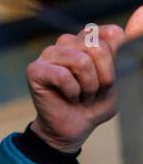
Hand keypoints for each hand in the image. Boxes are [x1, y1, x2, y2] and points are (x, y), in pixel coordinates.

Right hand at [27, 6, 142, 152]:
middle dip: (103, 78)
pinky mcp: (35, 69)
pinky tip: (67, 98)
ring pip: (81, 62)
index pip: (110, 34)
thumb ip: (127, 44)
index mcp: (86, 40)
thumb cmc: (94, 102)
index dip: (114, 62)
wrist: (74, 128)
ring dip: (88, 88)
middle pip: (98, 47)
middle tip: (93, 91)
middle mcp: (67, 42)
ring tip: (81, 95)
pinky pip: (64, 77)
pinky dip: (73, 93)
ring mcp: (49, 54)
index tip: (107, 79)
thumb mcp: (118, 75)